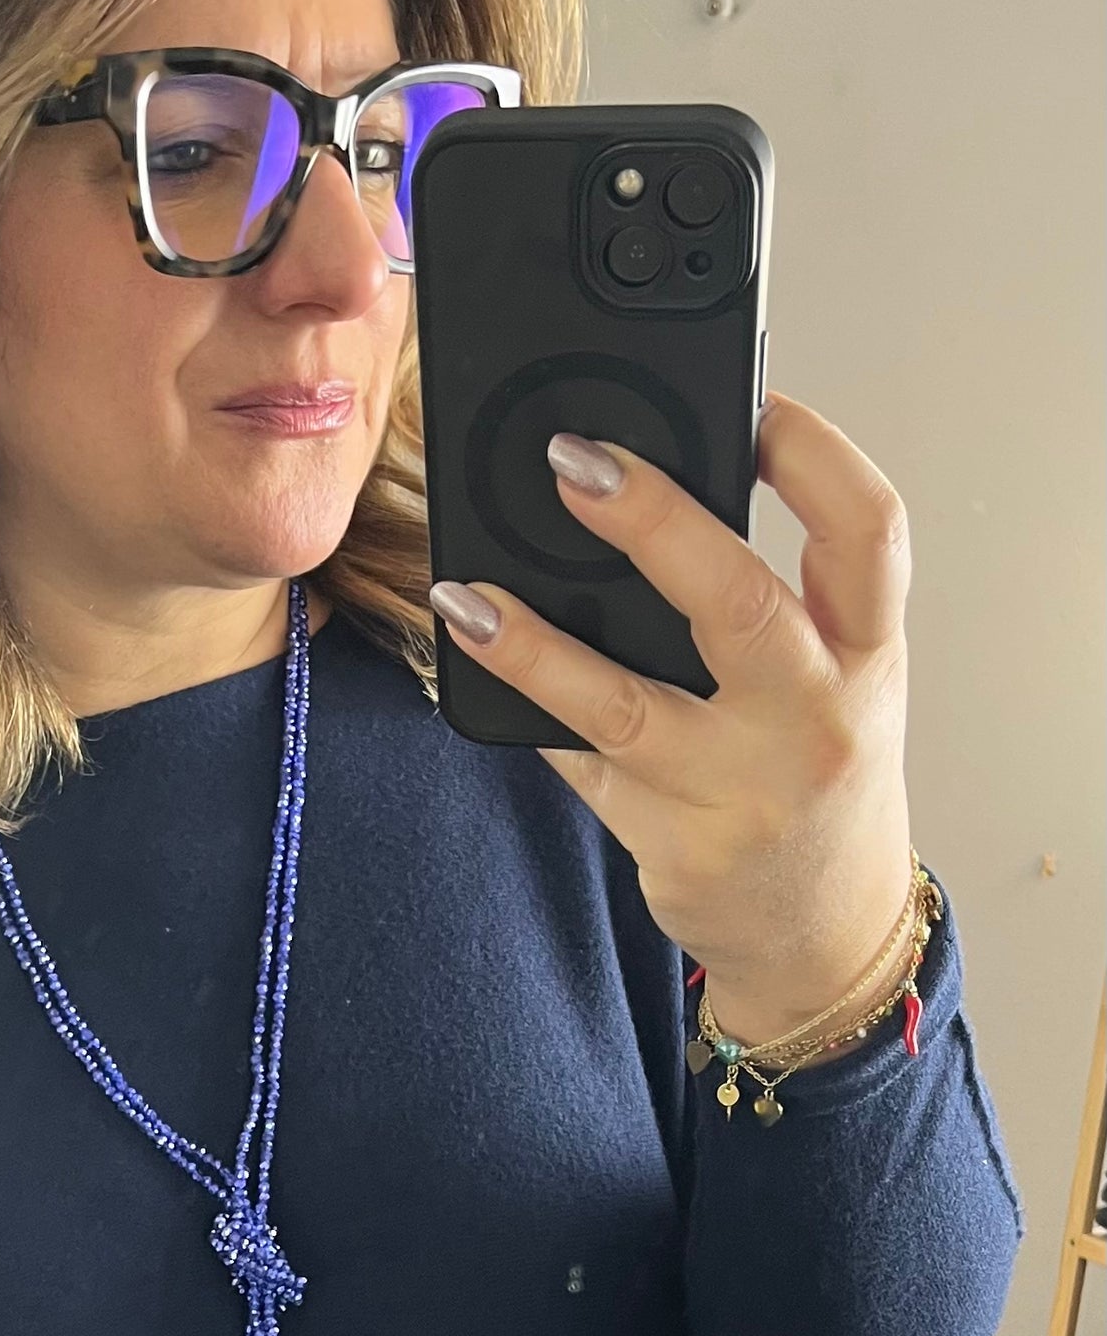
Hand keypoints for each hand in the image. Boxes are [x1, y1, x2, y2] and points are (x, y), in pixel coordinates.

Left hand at [429, 390, 914, 1046]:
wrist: (824, 936)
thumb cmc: (817, 780)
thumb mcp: (836, 682)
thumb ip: (777, 600)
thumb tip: (648, 493)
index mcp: (868, 656)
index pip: (866, 531)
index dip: (812, 451)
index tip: (747, 399)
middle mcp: (814, 721)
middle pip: (737, 602)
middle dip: (652, 523)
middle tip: (571, 462)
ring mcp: (739, 792)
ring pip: (625, 705)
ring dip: (536, 646)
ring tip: (467, 597)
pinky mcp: (672, 845)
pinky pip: (581, 763)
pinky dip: (528, 711)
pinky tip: (480, 667)